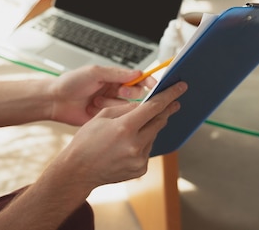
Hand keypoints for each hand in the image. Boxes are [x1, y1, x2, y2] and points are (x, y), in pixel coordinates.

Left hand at [46, 65, 156, 126]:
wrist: (54, 101)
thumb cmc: (70, 83)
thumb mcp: (93, 73)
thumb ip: (116, 73)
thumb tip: (137, 73)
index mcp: (113, 77)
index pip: (137, 79)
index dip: (148, 82)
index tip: (155, 86)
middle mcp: (114, 91)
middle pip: (136, 94)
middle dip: (130, 93)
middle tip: (120, 92)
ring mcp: (110, 105)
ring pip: (126, 107)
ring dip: (113, 104)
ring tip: (95, 101)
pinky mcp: (105, 118)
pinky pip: (117, 118)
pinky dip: (108, 114)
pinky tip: (93, 109)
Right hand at [51, 80, 186, 189]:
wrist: (78, 170)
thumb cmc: (86, 141)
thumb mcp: (102, 116)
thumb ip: (126, 109)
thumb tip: (144, 104)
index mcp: (125, 128)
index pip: (154, 107)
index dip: (169, 95)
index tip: (180, 88)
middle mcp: (135, 145)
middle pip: (159, 121)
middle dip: (165, 110)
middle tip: (172, 103)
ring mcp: (139, 159)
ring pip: (153, 136)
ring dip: (149, 128)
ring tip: (130, 130)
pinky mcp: (140, 169)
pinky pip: (147, 150)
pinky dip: (142, 143)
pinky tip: (126, 145)